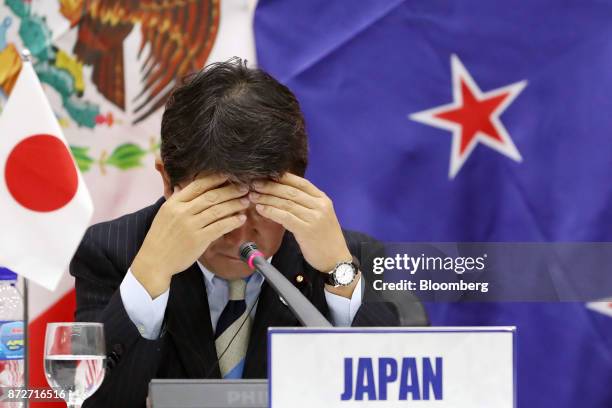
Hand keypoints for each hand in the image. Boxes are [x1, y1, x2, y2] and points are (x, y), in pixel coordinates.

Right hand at [131, 174, 248, 297]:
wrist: (155, 261)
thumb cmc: (161, 237)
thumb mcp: (164, 214)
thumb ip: (176, 200)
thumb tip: (183, 186)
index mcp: (174, 203)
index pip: (197, 185)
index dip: (215, 179)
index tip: (228, 175)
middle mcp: (182, 212)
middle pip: (211, 196)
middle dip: (230, 190)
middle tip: (244, 187)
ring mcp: (191, 226)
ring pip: (218, 210)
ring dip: (234, 204)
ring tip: (246, 201)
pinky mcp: (199, 240)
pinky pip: (219, 227)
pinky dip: (232, 221)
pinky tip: (241, 218)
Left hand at [249, 173, 352, 272]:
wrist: (336, 259)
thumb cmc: (325, 238)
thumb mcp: (320, 216)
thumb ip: (305, 204)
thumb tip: (282, 193)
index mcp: (323, 199)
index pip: (301, 182)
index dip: (283, 178)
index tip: (266, 175)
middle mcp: (320, 205)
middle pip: (291, 191)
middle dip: (271, 186)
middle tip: (254, 184)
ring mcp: (314, 217)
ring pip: (286, 203)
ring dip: (267, 198)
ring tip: (253, 196)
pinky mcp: (307, 230)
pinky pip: (285, 217)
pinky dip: (271, 211)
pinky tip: (261, 209)